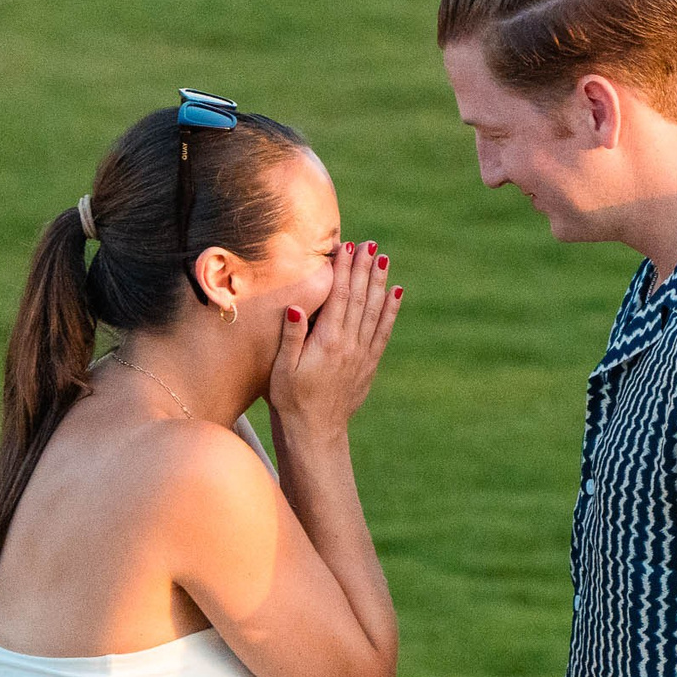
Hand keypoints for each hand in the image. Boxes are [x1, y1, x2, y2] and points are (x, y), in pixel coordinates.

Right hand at [270, 240, 399, 431]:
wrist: (315, 432)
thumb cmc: (290, 400)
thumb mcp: (281, 368)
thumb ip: (291, 335)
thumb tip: (296, 304)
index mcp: (327, 342)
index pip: (340, 296)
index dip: (345, 269)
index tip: (348, 246)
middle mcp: (350, 344)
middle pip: (360, 298)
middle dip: (364, 268)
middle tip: (370, 244)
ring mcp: (362, 354)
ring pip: (374, 311)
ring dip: (379, 283)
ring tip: (383, 259)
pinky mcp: (368, 364)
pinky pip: (382, 331)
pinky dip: (390, 310)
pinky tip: (395, 293)